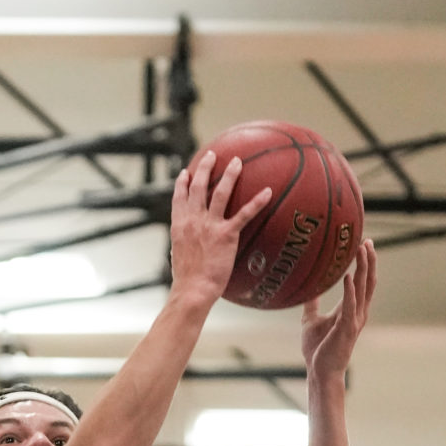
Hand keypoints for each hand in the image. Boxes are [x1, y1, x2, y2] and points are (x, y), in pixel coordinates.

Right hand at [169, 150, 271, 307]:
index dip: (182, 183)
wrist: (193, 290)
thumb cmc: (186, 281)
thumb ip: (182, 248)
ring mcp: (209, 225)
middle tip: (212, 155)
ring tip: (238, 161)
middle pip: (198, 187)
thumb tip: (181, 251)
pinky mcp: (226, 235)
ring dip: (230, 174)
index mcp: (179, 226)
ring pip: (220, 192)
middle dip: (205, 167)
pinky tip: (268, 192)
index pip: (179, 198)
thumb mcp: (178, 260)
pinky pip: (244, 214)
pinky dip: (257, 202)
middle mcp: (193, 220)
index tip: (186, 172)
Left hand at [302, 240, 376, 391]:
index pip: (361, 282)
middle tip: (367, 241)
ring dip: (362, 269)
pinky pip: (349, 305)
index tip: (363, 244)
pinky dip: (349, 290)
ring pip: (362, 289)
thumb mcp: (311, 320)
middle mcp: (357, 312)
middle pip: (367, 281)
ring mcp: (353, 320)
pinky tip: (347, 275)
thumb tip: (307, 290)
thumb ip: (312, 304)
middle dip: (368, 261)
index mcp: (351, 310)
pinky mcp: (346, 328)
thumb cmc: (318, 349)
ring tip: (362, 250)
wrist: (320, 372)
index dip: (364, 263)